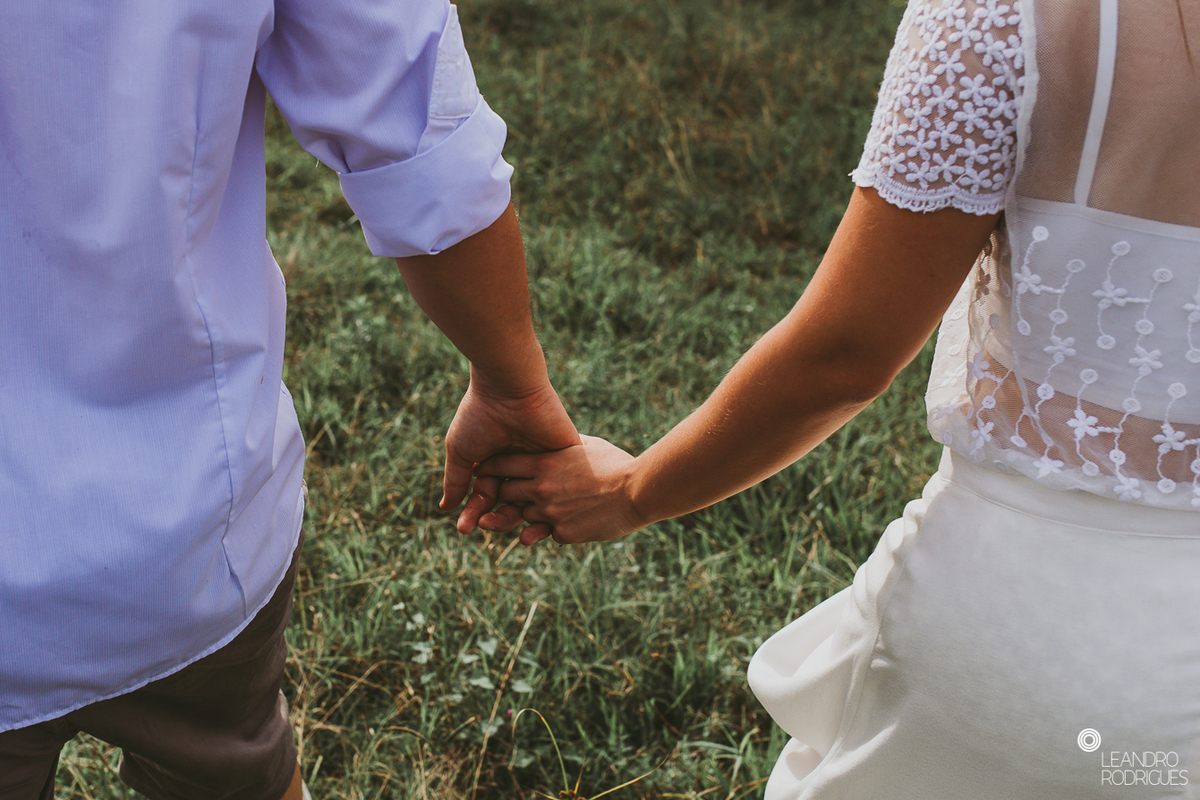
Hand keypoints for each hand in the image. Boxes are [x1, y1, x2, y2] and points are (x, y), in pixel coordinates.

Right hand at [440, 375, 579, 532]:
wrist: (508, 389)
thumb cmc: (480, 415)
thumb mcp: (461, 451)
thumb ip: (456, 481)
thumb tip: (445, 509)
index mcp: (498, 461)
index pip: (488, 496)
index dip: (475, 513)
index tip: (464, 527)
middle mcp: (521, 464)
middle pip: (511, 502)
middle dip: (494, 518)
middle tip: (482, 526)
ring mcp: (544, 463)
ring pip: (533, 502)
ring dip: (515, 518)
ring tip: (497, 524)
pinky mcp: (566, 459)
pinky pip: (559, 491)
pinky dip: (547, 509)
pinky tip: (531, 522)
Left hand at [474, 435, 644, 545]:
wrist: (638, 491)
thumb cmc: (615, 464)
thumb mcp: (585, 446)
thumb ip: (563, 445)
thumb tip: (553, 437)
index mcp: (544, 464)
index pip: (501, 465)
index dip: (491, 468)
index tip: (487, 470)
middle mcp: (541, 489)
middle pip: (505, 494)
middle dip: (506, 494)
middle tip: (512, 493)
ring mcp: (550, 514)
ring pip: (523, 517)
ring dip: (530, 514)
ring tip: (549, 508)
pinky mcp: (563, 533)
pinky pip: (547, 533)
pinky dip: (555, 527)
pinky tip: (572, 519)